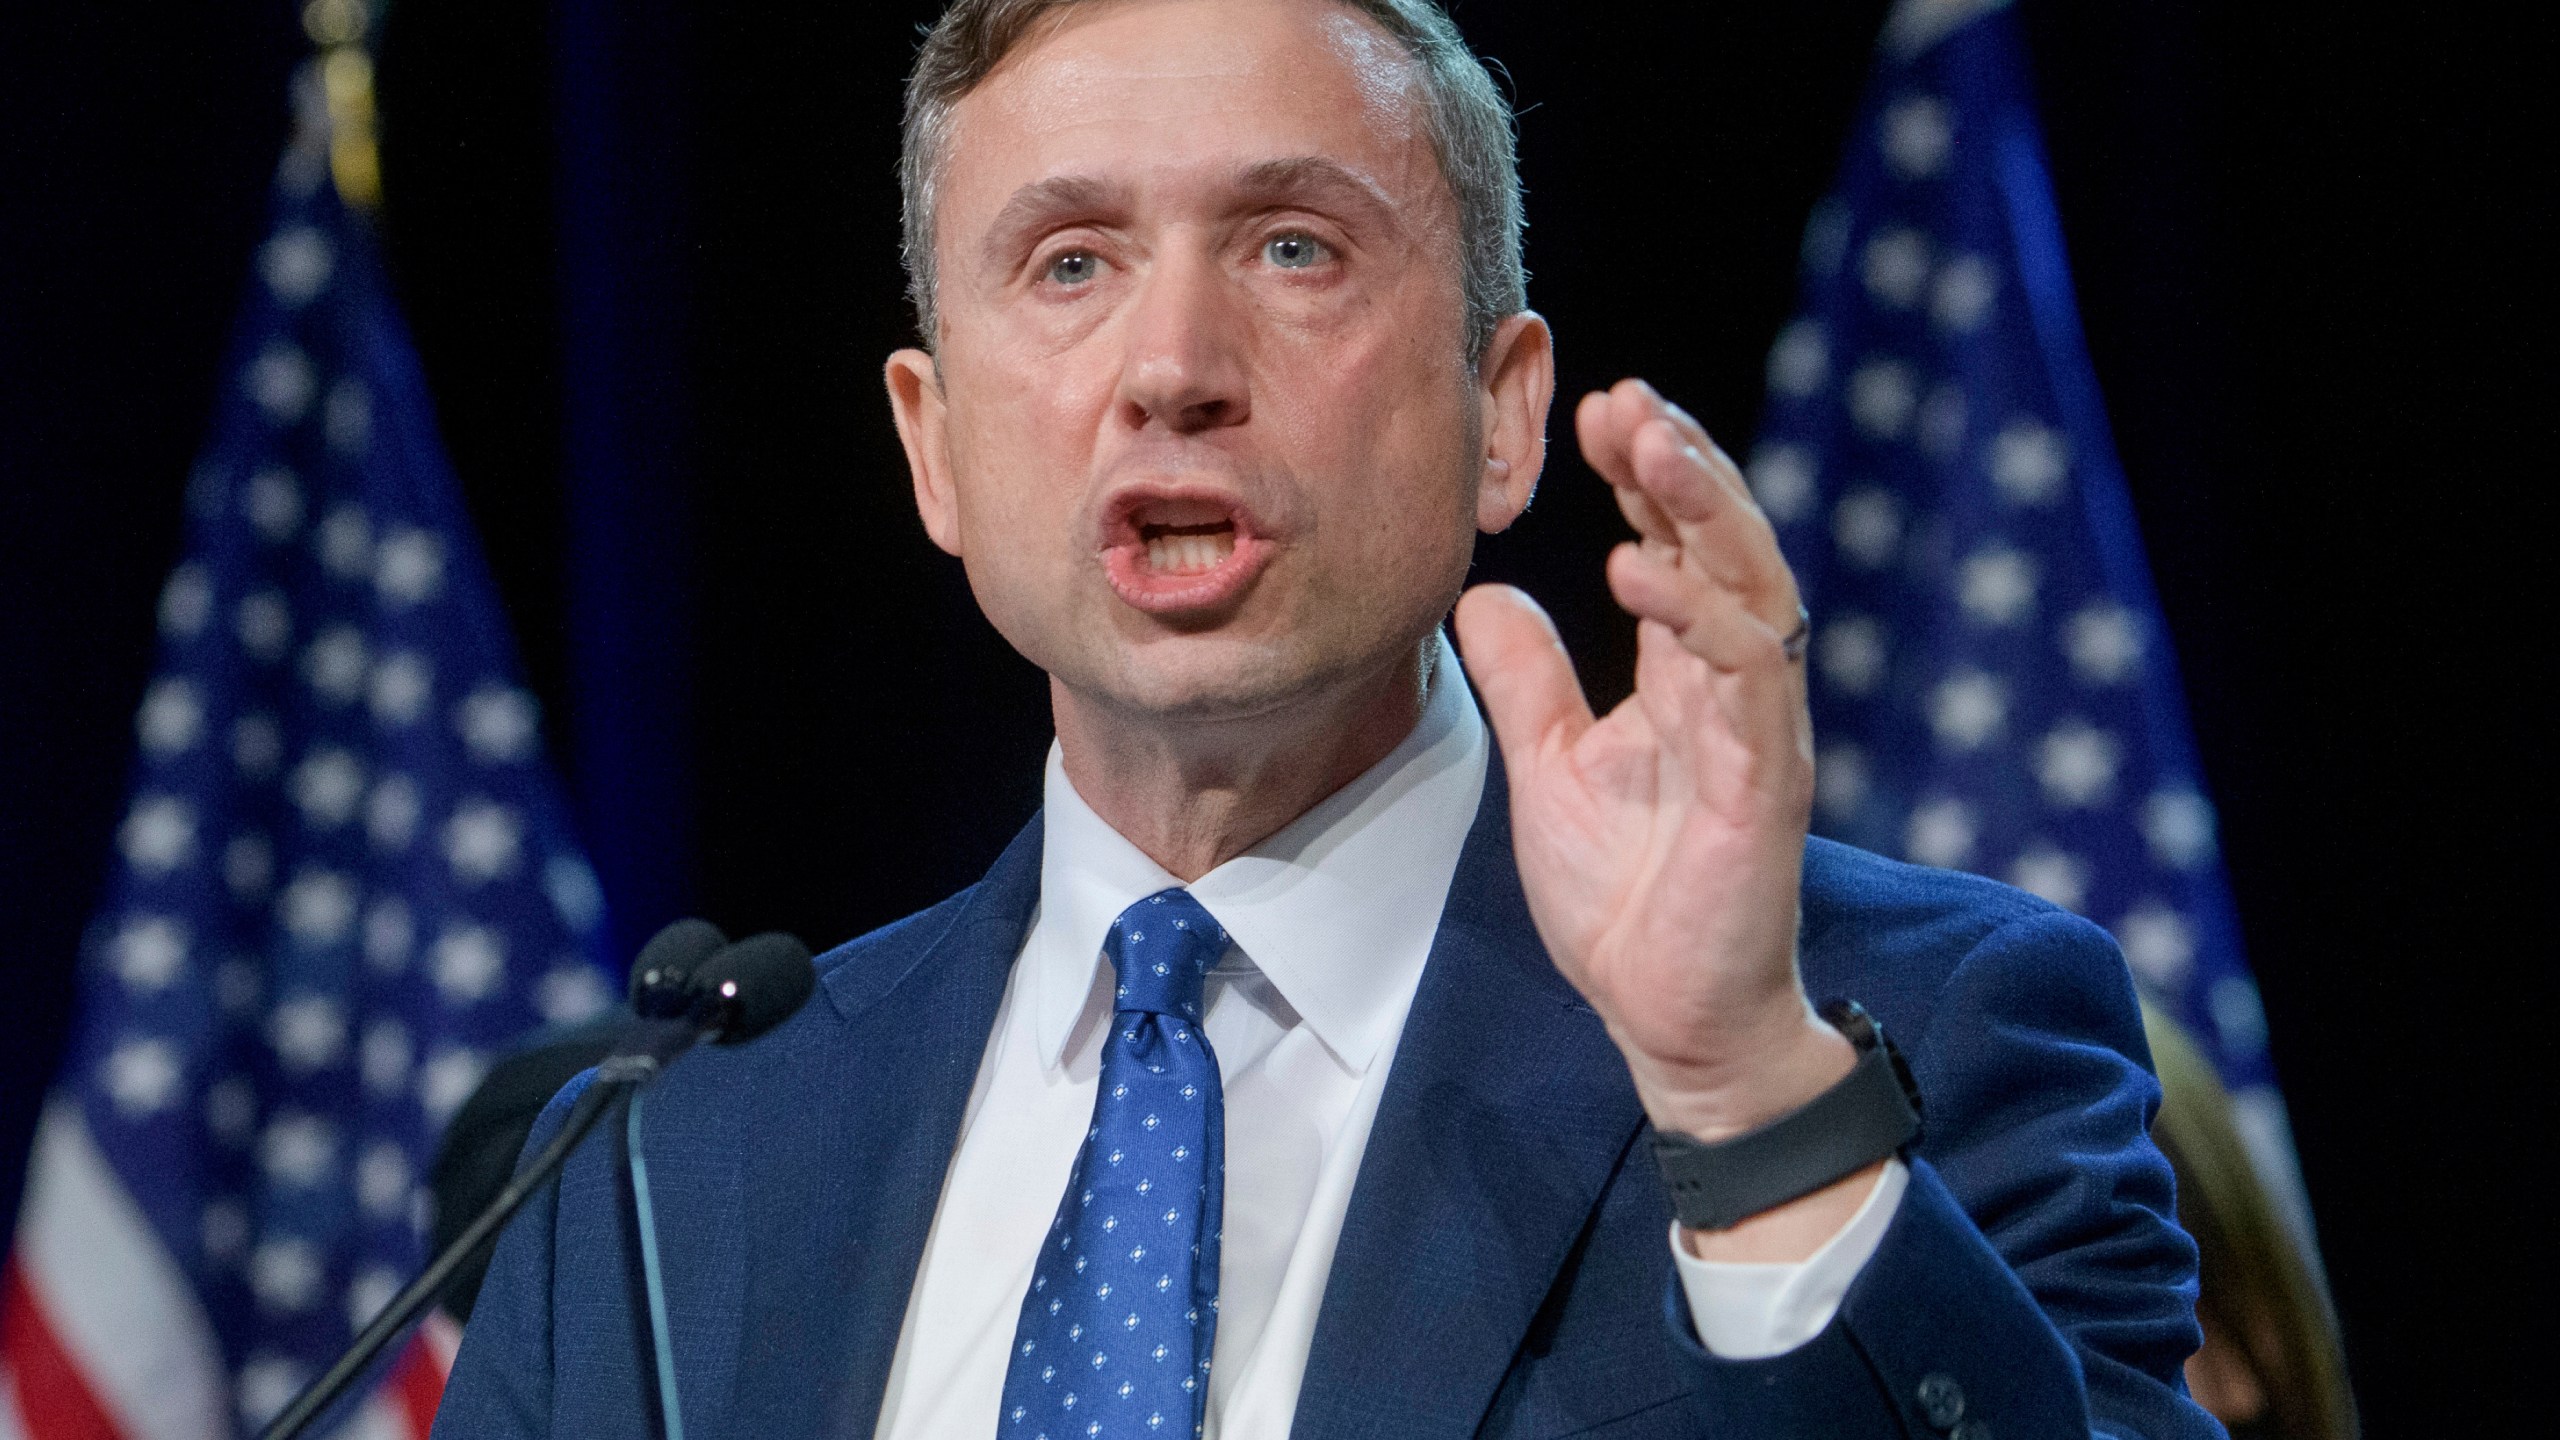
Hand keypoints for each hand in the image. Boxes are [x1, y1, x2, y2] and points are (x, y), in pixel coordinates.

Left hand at [1455, 379, 1851, 1154]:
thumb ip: (1527, 680)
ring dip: (1704, 509)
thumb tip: (1483, 594)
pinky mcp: (1765, 784)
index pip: (1679, 545)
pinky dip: (1699, 616)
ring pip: (1754, 587)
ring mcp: (1757, 730)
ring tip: (1648, 444)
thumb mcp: (1548, 766)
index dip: (1647, 474)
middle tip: (1626, 399)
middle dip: (1682, 462)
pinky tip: (1639, 571)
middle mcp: (1734, 687)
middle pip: (1727, 543)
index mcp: (1686, 677)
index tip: (1597, 409)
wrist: (1668, 1016)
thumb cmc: (1627, 897)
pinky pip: (1749, 677)